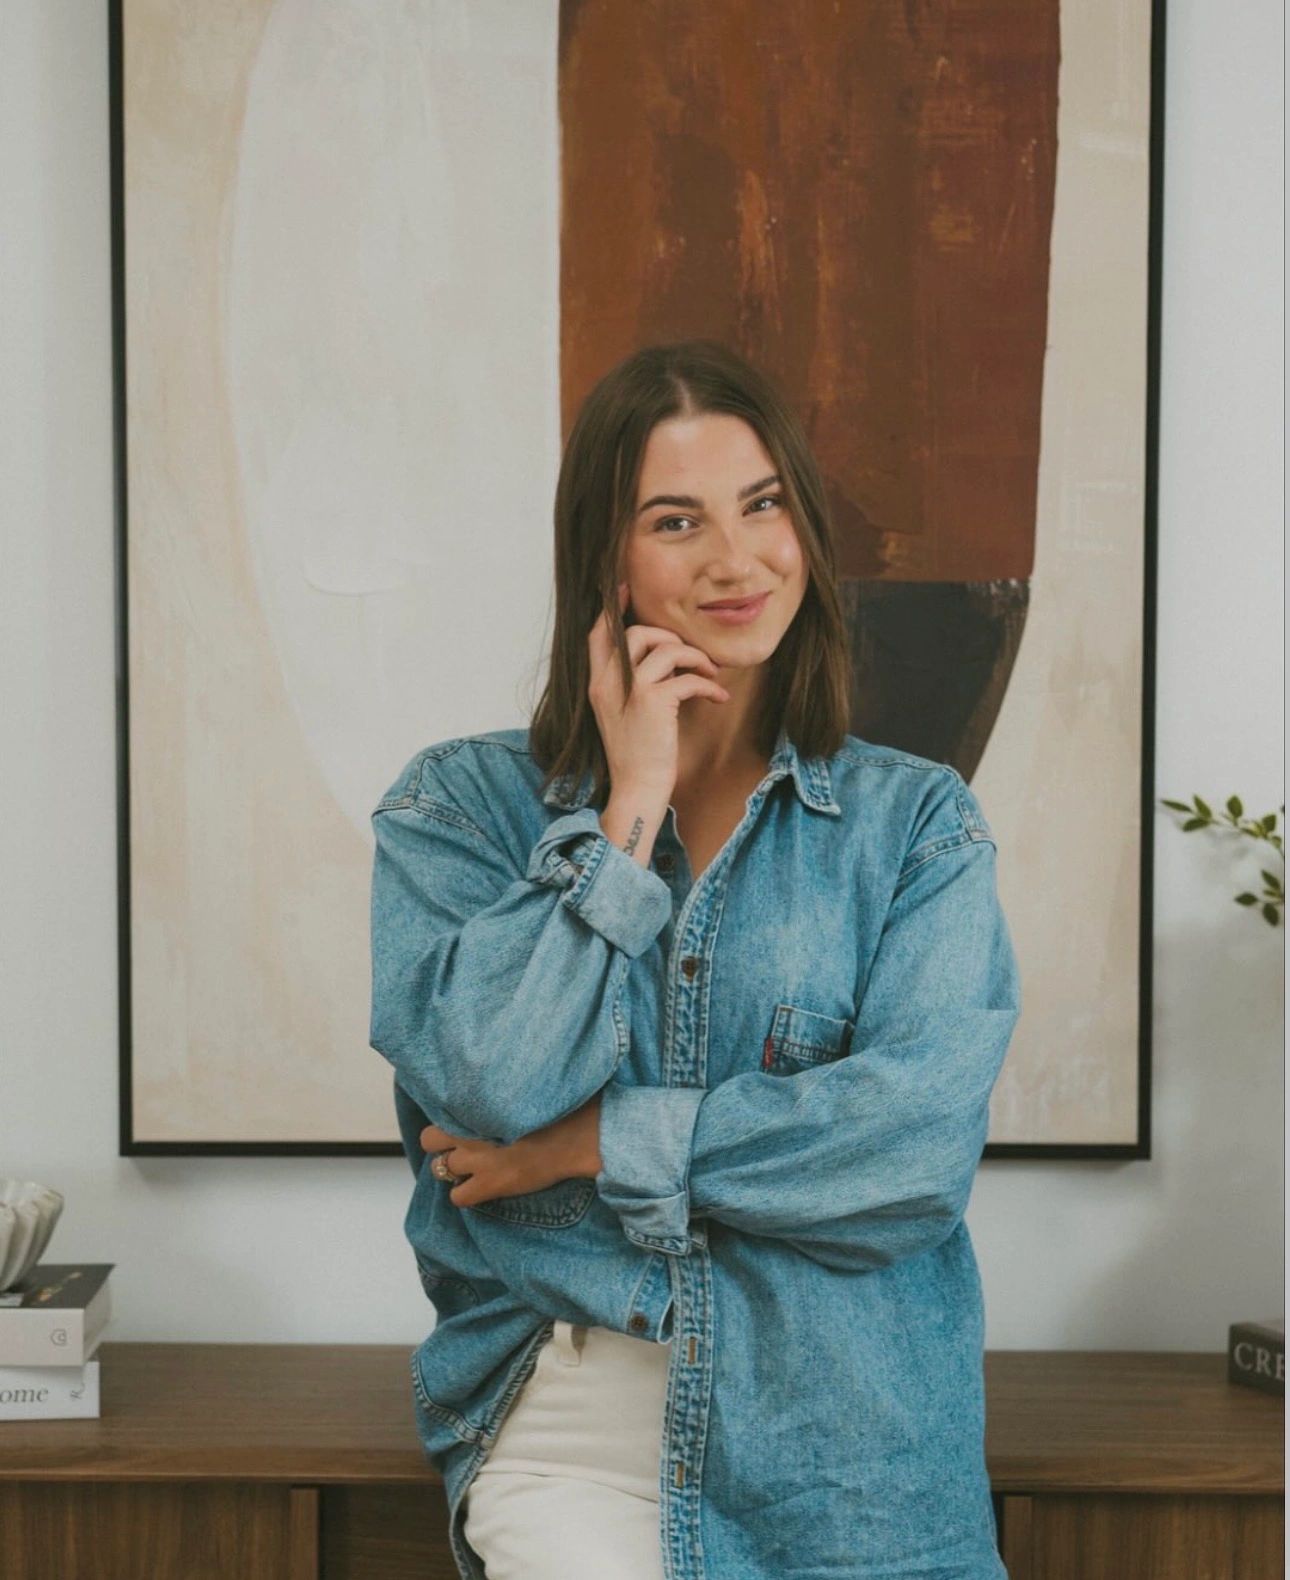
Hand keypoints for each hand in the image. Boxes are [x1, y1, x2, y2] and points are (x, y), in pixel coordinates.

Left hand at [420, 1093, 604, 1208]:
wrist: (575, 1136)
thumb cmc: (557, 1106)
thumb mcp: (523, 1088)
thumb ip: (499, 1089)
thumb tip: (500, 1077)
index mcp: (474, 1104)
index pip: (438, 1108)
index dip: (448, 1117)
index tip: (461, 1120)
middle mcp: (468, 1133)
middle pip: (428, 1139)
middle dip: (441, 1143)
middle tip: (462, 1145)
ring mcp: (476, 1161)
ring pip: (440, 1169)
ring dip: (454, 1168)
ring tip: (474, 1166)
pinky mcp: (489, 1185)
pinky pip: (458, 1197)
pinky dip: (465, 1194)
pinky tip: (481, 1188)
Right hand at [588, 580, 729, 802]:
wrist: (637, 788)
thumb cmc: (635, 755)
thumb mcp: (622, 715)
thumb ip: (629, 686)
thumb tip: (658, 660)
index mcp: (597, 685)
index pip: (597, 635)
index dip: (611, 609)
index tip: (625, 590)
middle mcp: (608, 684)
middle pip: (635, 633)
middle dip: (667, 637)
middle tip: (689, 655)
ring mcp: (631, 692)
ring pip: (665, 649)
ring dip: (695, 657)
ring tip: (710, 673)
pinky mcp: (655, 703)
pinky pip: (688, 677)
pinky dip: (709, 684)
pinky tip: (718, 698)